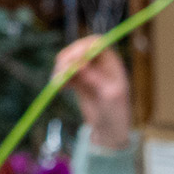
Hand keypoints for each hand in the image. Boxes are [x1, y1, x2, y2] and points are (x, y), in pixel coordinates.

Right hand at [55, 36, 132, 150]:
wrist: (109, 130)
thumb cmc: (116, 112)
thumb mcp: (109, 95)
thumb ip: (95, 78)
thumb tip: (80, 64)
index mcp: (111, 60)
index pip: (95, 43)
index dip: (83, 47)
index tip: (74, 60)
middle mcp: (98, 62)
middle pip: (78, 49)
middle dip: (68, 59)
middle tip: (61, 73)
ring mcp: (86, 70)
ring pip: (68, 61)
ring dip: (60, 69)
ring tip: (57, 84)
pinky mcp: (76, 81)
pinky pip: (64, 74)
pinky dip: (59, 79)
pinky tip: (59, 89)